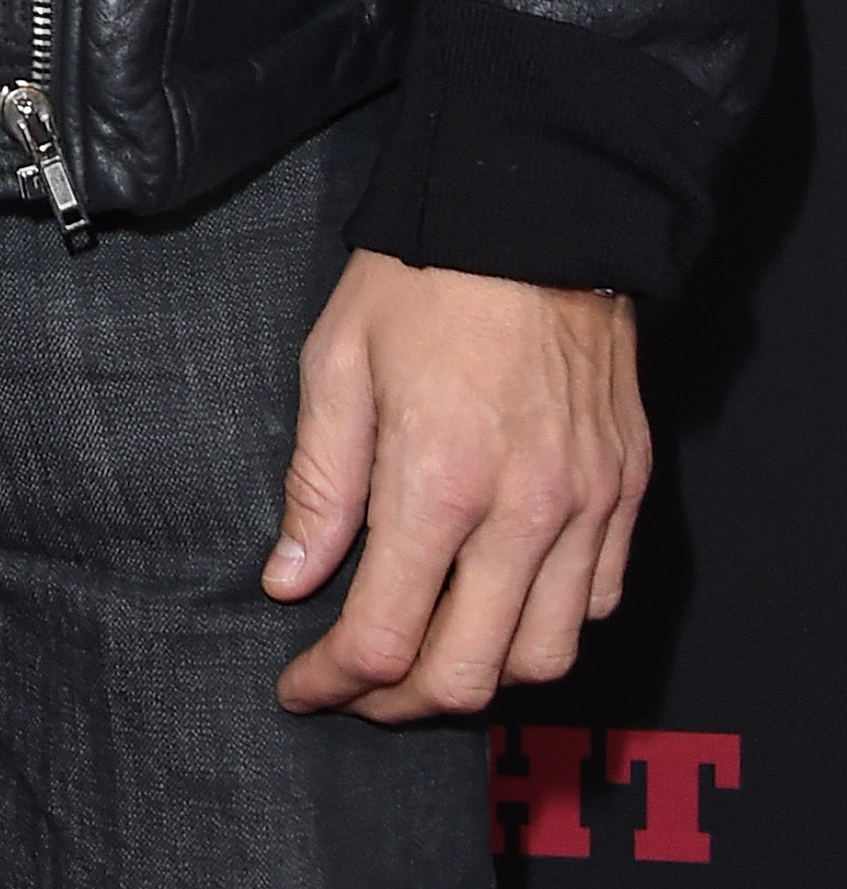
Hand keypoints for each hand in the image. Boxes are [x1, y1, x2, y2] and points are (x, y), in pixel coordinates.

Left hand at [268, 248, 649, 719]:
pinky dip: (545, 627)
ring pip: (543, 658)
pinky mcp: (625, 492)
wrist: (532, 211)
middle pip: (468, 674)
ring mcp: (587, 507)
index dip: (334, 682)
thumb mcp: (336, 362)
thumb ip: (318, 483)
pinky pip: (596, 603)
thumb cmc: (421, 278)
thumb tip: (289, 581)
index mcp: (439, 480)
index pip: (383, 637)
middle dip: (400, 703)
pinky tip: (498, 603)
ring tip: (426, 654)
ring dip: (480, 677)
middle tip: (356, 687)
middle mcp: (524, 512)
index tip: (301, 686)